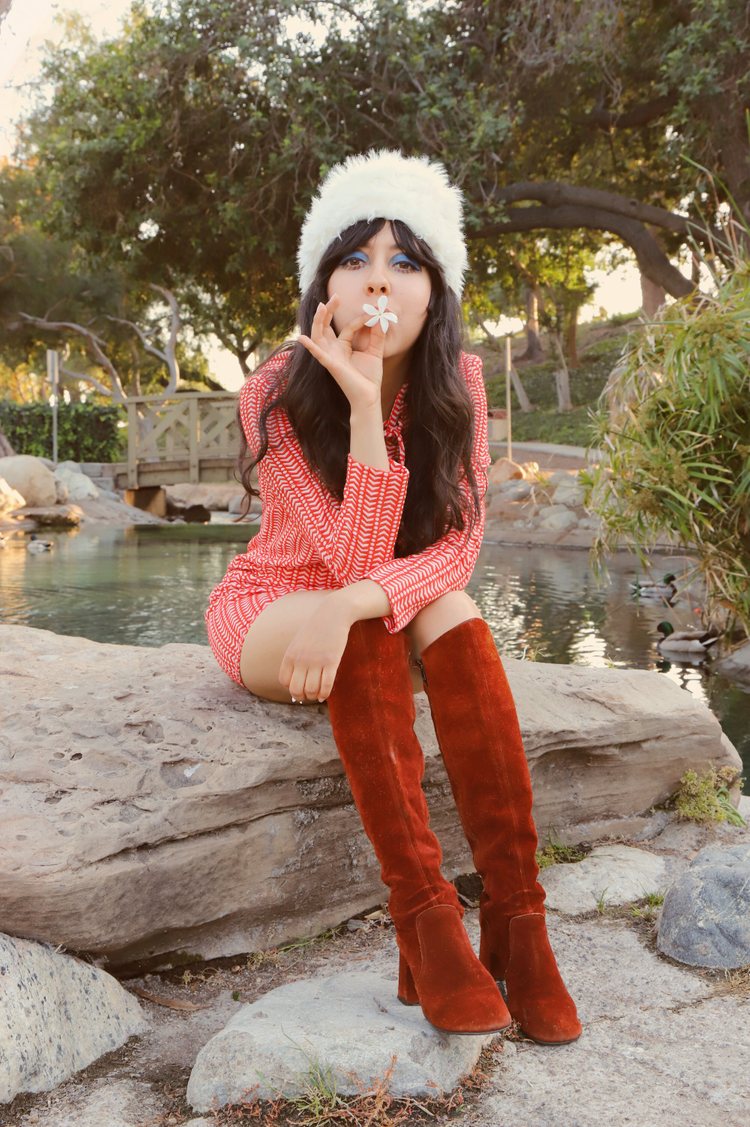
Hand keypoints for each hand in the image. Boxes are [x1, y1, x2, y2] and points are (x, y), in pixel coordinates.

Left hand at [278, 596, 354, 702]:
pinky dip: (325, 694)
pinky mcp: (332, 661)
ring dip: (313, 696)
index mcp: (290, 655)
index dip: (290, 688)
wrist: (333, 613)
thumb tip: (295, 682)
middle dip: (301, 697)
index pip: (284, 681)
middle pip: (296, 689)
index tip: (299, 687)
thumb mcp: (299, 642)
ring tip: (317, 695)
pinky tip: (324, 695)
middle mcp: (301, 659)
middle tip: (307, 695)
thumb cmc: (316, 629)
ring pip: (311, 690)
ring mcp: (316, 661)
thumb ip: (295, 659)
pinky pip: (327, 685)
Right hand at [297, 294, 385, 413]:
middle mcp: (333, 350)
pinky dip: (310, 347)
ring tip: (321, 307)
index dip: (359, 319)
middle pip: (325, 327)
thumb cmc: (369, 377)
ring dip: (318, 321)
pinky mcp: (331, 365)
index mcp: (342, 347)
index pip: (347, 327)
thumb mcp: (375, 351)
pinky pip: (318, 354)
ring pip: (318, 336)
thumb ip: (377, 335)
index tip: (373, 314)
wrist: (369, 396)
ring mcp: (330, 357)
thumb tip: (380, 317)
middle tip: (336, 296)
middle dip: (328, 311)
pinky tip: (301, 338)